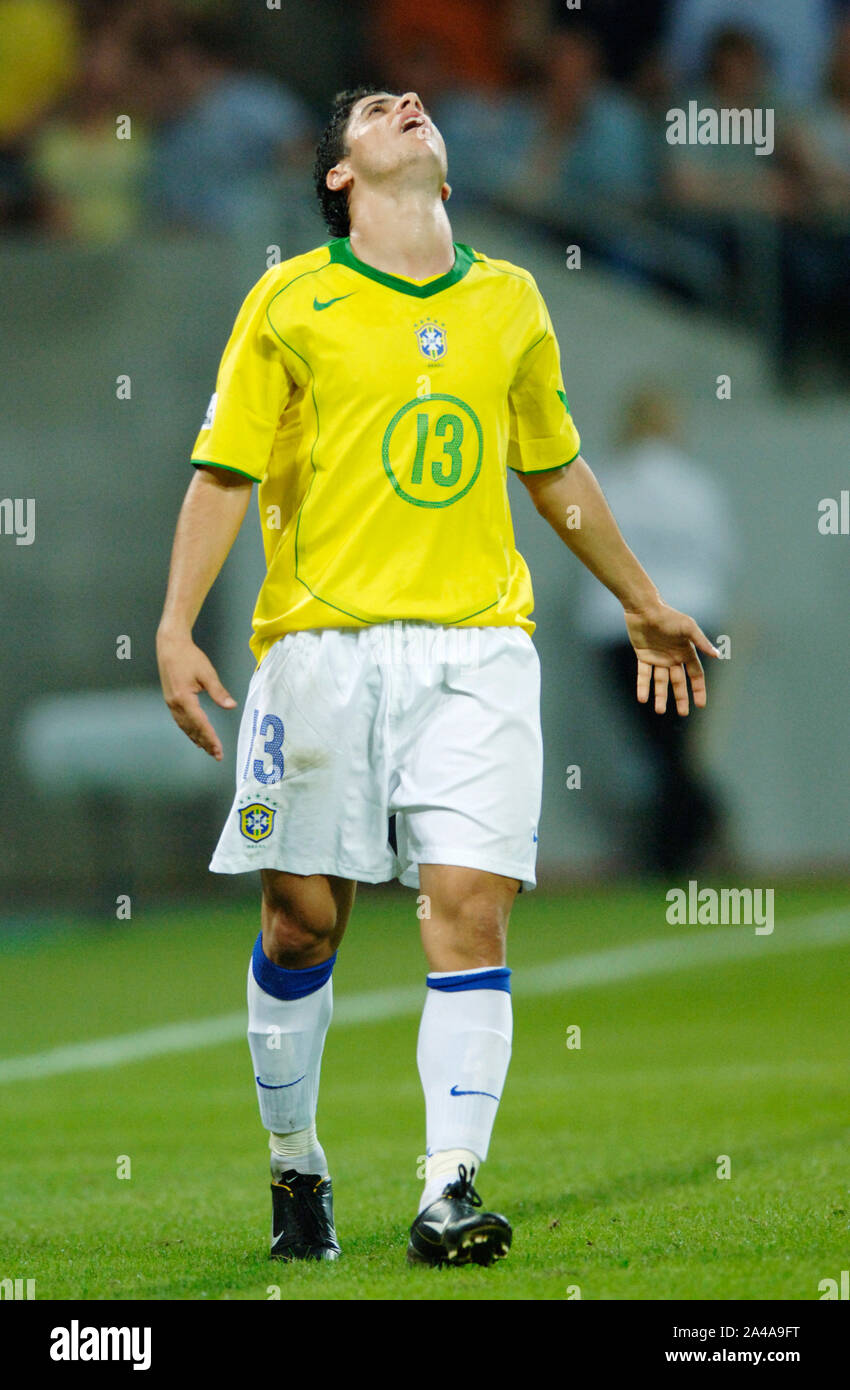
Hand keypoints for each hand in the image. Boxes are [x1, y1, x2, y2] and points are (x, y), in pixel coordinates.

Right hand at [156, 629, 235, 758]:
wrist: (170, 645)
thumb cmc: (188, 657)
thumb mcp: (207, 673)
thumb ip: (219, 691)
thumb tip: (231, 706)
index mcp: (184, 698)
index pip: (200, 723)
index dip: (210, 737)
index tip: (219, 749)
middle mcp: (175, 704)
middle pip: (192, 729)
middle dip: (205, 743)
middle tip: (217, 755)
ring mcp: (171, 703)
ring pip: (184, 727)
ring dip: (196, 739)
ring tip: (207, 750)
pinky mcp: (170, 700)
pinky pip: (180, 721)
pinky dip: (189, 730)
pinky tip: (194, 736)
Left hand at [623, 600, 718, 714]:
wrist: (645, 608)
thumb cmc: (668, 616)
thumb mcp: (688, 628)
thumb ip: (701, 642)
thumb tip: (717, 655)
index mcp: (686, 651)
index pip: (695, 674)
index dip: (699, 689)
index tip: (701, 705)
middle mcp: (673, 657)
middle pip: (678, 682)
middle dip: (681, 697)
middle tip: (683, 714)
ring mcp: (658, 658)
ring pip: (660, 682)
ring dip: (660, 696)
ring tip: (659, 710)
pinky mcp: (643, 656)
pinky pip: (644, 675)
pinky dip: (643, 686)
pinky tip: (643, 699)